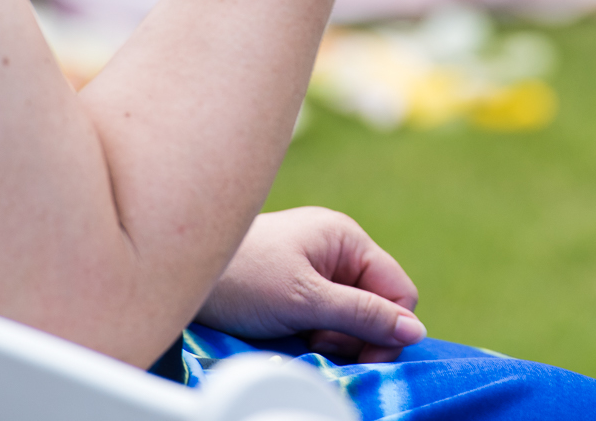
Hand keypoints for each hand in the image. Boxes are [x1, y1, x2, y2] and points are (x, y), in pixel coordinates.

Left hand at [197, 208, 424, 362]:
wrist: (180, 274)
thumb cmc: (241, 278)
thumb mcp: (306, 300)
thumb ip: (362, 315)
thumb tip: (415, 331)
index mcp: (346, 239)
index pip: (397, 290)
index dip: (388, 328)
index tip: (363, 355)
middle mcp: (336, 251)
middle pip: (375, 306)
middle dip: (354, 333)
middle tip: (318, 341)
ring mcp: (316, 270)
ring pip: (349, 317)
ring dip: (332, 337)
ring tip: (299, 335)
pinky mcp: (297, 290)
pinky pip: (326, 319)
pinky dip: (315, 334)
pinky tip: (292, 336)